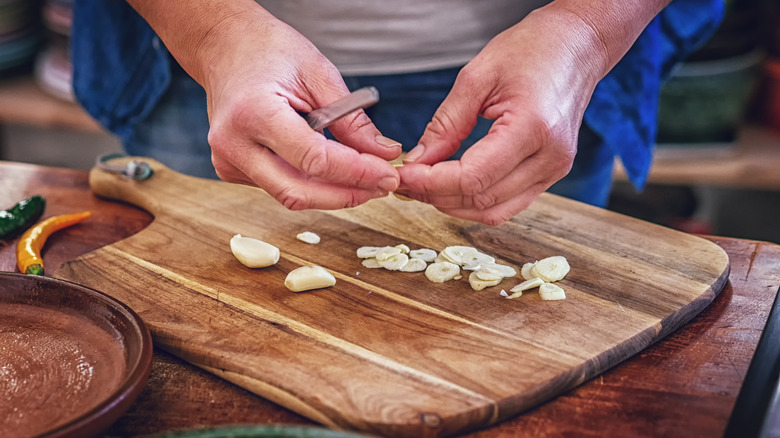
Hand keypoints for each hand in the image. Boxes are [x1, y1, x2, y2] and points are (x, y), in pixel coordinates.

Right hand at [137, 2, 401, 209]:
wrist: (223, 47)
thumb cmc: (267, 51)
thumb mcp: (318, 73)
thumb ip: (351, 118)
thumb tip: (384, 153)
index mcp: (253, 113)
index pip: (313, 160)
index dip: (356, 173)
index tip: (388, 175)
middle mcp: (233, 144)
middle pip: (298, 192)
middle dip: (346, 195)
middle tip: (382, 187)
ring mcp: (228, 161)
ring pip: (290, 194)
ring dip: (332, 192)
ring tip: (365, 178)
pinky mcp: (231, 169)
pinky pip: (279, 186)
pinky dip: (310, 183)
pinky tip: (331, 169)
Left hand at [395, 4, 626, 224]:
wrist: (575, 46)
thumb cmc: (532, 49)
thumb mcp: (477, 77)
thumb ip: (445, 124)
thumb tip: (419, 162)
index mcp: (533, 127)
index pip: (473, 178)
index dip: (432, 183)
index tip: (404, 174)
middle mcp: (550, 157)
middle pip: (481, 199)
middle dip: (436, 195)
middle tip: (405, 181)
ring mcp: (555, 169)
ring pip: (494, 211)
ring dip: (454, 204)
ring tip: (424, 186)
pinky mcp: (552, 174)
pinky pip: (508, 204)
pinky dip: (476, 202)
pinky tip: (452, 187)